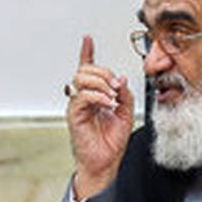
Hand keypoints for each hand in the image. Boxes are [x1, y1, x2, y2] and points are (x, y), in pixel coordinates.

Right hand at [66, 35, 133, 199]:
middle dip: (103, 72)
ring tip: (112, 97)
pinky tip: (107, 104)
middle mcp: (83, 98)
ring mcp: (77, 105)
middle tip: (116, 85)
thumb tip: (121, 80)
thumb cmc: (112, 141)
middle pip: (85, 70)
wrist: (106, 163)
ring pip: (81, 79)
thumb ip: (125, 95)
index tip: (87, 39)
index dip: (86, 52)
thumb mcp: (126, 113)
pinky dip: (98, 97)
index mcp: (95, 95)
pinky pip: (83, 96)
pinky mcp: (74, 115)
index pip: (88, 69)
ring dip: (101, 83)